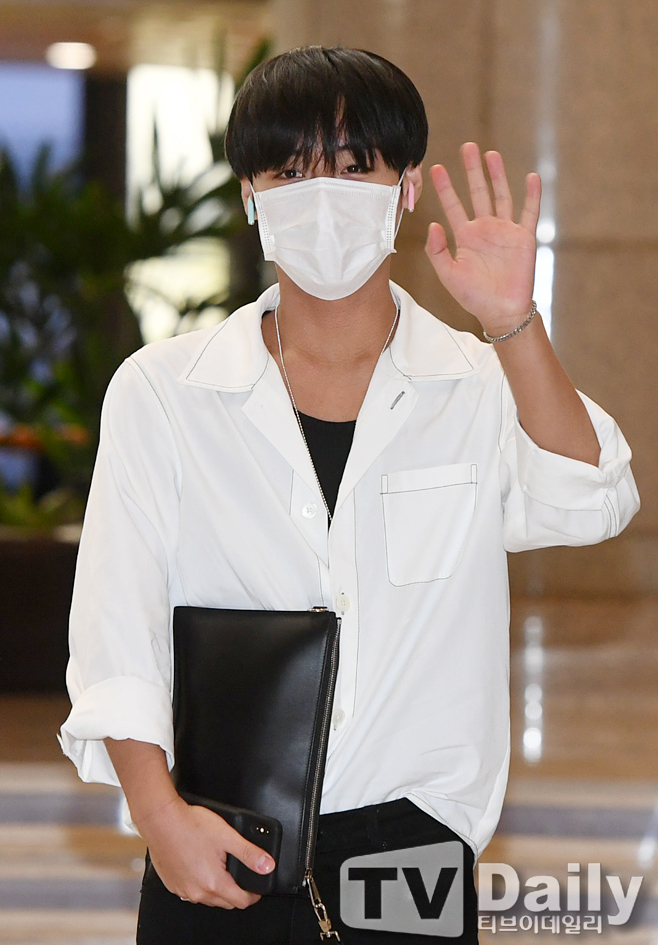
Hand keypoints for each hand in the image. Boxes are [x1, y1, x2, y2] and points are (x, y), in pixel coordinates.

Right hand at [139, 794, 275, 908]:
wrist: (161, 820)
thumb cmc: (190, 825)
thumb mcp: (227, 836)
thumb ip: (249, 853)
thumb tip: (267, 865)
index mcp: (213, 883)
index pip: (241, 901)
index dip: (253, 895)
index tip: (256, 888)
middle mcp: (197, 892)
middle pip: (225, 902)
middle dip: (236, 892)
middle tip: (241, 876)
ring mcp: (183, 890)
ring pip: (208, 899)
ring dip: (218, 889)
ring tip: (221, 868)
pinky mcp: (172, 884)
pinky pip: (191, 892)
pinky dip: (200, 884)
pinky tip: (201, 867)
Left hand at [425, 142, 540, 335]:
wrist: (500, 311)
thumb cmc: (473, 296)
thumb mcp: (448, 274)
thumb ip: (438, 251)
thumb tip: (433, 225)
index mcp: (465, 236)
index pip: (453, 206)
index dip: (446, 188)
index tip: (436, 168)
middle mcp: (485, 229)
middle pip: (478, 193)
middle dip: (472, 171)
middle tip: (467, 147)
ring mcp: (505, 231)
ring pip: (501, 196)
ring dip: (497, 176)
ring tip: (491, 155)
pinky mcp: (524, 238)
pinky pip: (529, 212)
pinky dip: (532, 195)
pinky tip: (532, 176)